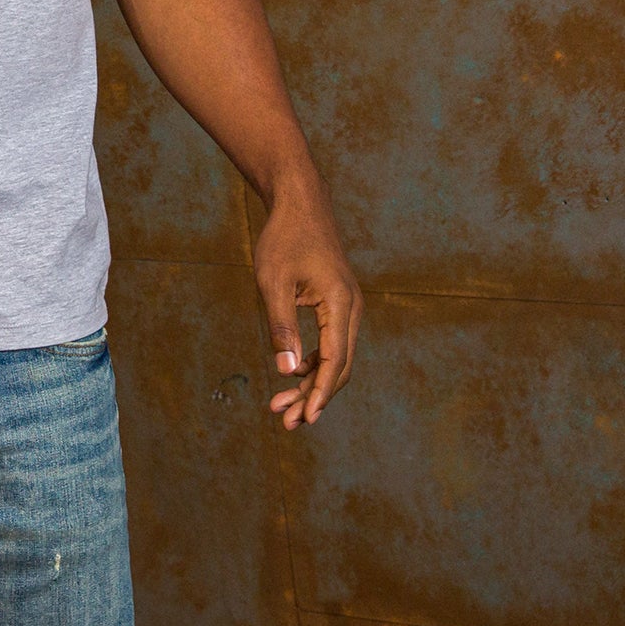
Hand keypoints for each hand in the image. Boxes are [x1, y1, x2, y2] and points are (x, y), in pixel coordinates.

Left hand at [253, 181, 361, 429]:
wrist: (300, 203)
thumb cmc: (284, 238)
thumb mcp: (273, 282)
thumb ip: (281, 326)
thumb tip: (285, 371)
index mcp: (341, 304)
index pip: (334, 360)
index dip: (320, 393)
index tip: (306, 418)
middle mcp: (352, 309)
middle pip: (338, 366)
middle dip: (313, 396)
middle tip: (285, 421)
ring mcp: (348, 307)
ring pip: (336, 357)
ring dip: (312, 382)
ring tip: (283, 406)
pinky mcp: (338, 304)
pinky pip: (332, 342)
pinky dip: (314, 362)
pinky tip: (292, 374)